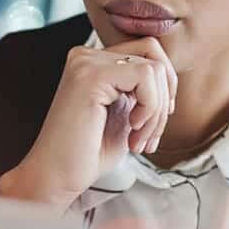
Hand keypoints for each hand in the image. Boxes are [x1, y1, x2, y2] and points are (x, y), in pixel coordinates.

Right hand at [0, 36, 176, 209]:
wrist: (58, 176)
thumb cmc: (88, 153)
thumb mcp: (124, 113)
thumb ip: (141, 90)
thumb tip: (170, 77)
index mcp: (93, 62)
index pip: (148, 51)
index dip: (163, 86)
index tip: (154, 122)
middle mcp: (86, 56)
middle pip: (154, 54)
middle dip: (164, 98)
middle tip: (148, 136)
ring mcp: (86, 62)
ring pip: (154, 68)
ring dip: (156, 112)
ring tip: (138, 140)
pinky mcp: (90, 75)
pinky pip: (145, 77)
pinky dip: (150, 108)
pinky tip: (131, 130)